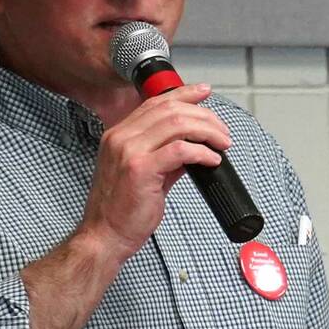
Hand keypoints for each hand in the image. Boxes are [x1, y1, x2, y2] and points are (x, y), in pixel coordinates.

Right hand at [78, 84, 229, 262]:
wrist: (106, 235)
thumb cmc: (122, 210)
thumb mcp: (144, 174)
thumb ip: (167, 157)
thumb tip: (193, 148)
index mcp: (119, 134)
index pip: (155, 102)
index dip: (184, 93)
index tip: (204, 93)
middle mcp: (121, 137)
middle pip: (170, 109)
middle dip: (204, 116)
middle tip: (222, 131)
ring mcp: (129, 151)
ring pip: (177, 124)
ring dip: (207, 131)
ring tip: (222, 144)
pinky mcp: (140, 169)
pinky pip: (180, 150)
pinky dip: (202, 152)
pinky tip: (212, 160)